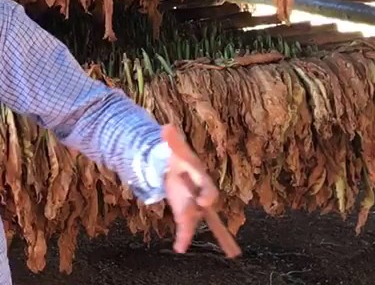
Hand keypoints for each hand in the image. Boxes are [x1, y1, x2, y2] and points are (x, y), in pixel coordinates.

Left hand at [161, 125, 220, 253]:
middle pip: (202, 207)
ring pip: (193, 220)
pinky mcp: (184, 214)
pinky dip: (183, 239)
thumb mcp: (176, 149)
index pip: (208, 189)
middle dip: (197, 211)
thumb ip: (172, 140)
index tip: (203, 201)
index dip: (207, 195)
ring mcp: (192, 206)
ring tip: (181, 242)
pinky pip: (186, 229)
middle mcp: (200, 195)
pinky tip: (178, 248)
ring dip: (187, 228)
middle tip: (191, 214)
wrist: (175, 169)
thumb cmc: (181, 159)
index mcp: (201, 179)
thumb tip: (165, 126)